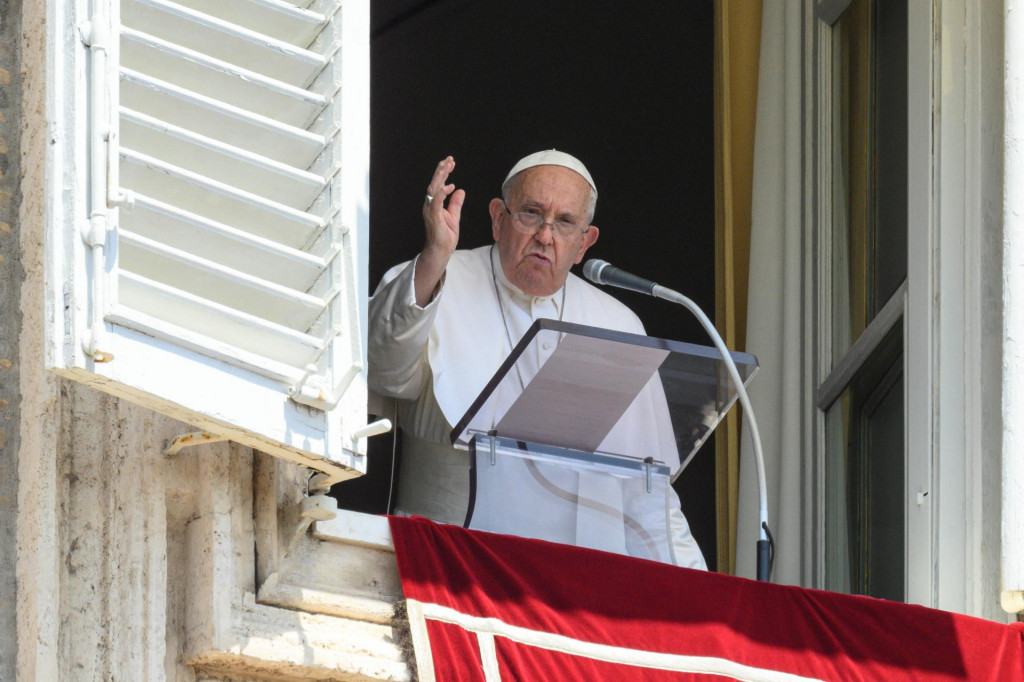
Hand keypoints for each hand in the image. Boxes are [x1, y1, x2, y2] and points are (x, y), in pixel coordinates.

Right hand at [415, 156, 464, 305]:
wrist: (441, 250)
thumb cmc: (445, 235)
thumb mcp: (454, 216)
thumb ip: (456, 203)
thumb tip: (460, 190)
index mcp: (435, 203)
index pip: (438, 184)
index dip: (444, 172)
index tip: (451, 162)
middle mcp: (430, 204)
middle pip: (435, 182)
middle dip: (442, 170)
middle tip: (449, 159)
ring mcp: (431, 210)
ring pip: (433, 188)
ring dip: (441, 176)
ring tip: (448, 166)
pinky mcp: (433, 216)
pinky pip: (436, 202)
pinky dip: (442, 193)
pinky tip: (449, 186)